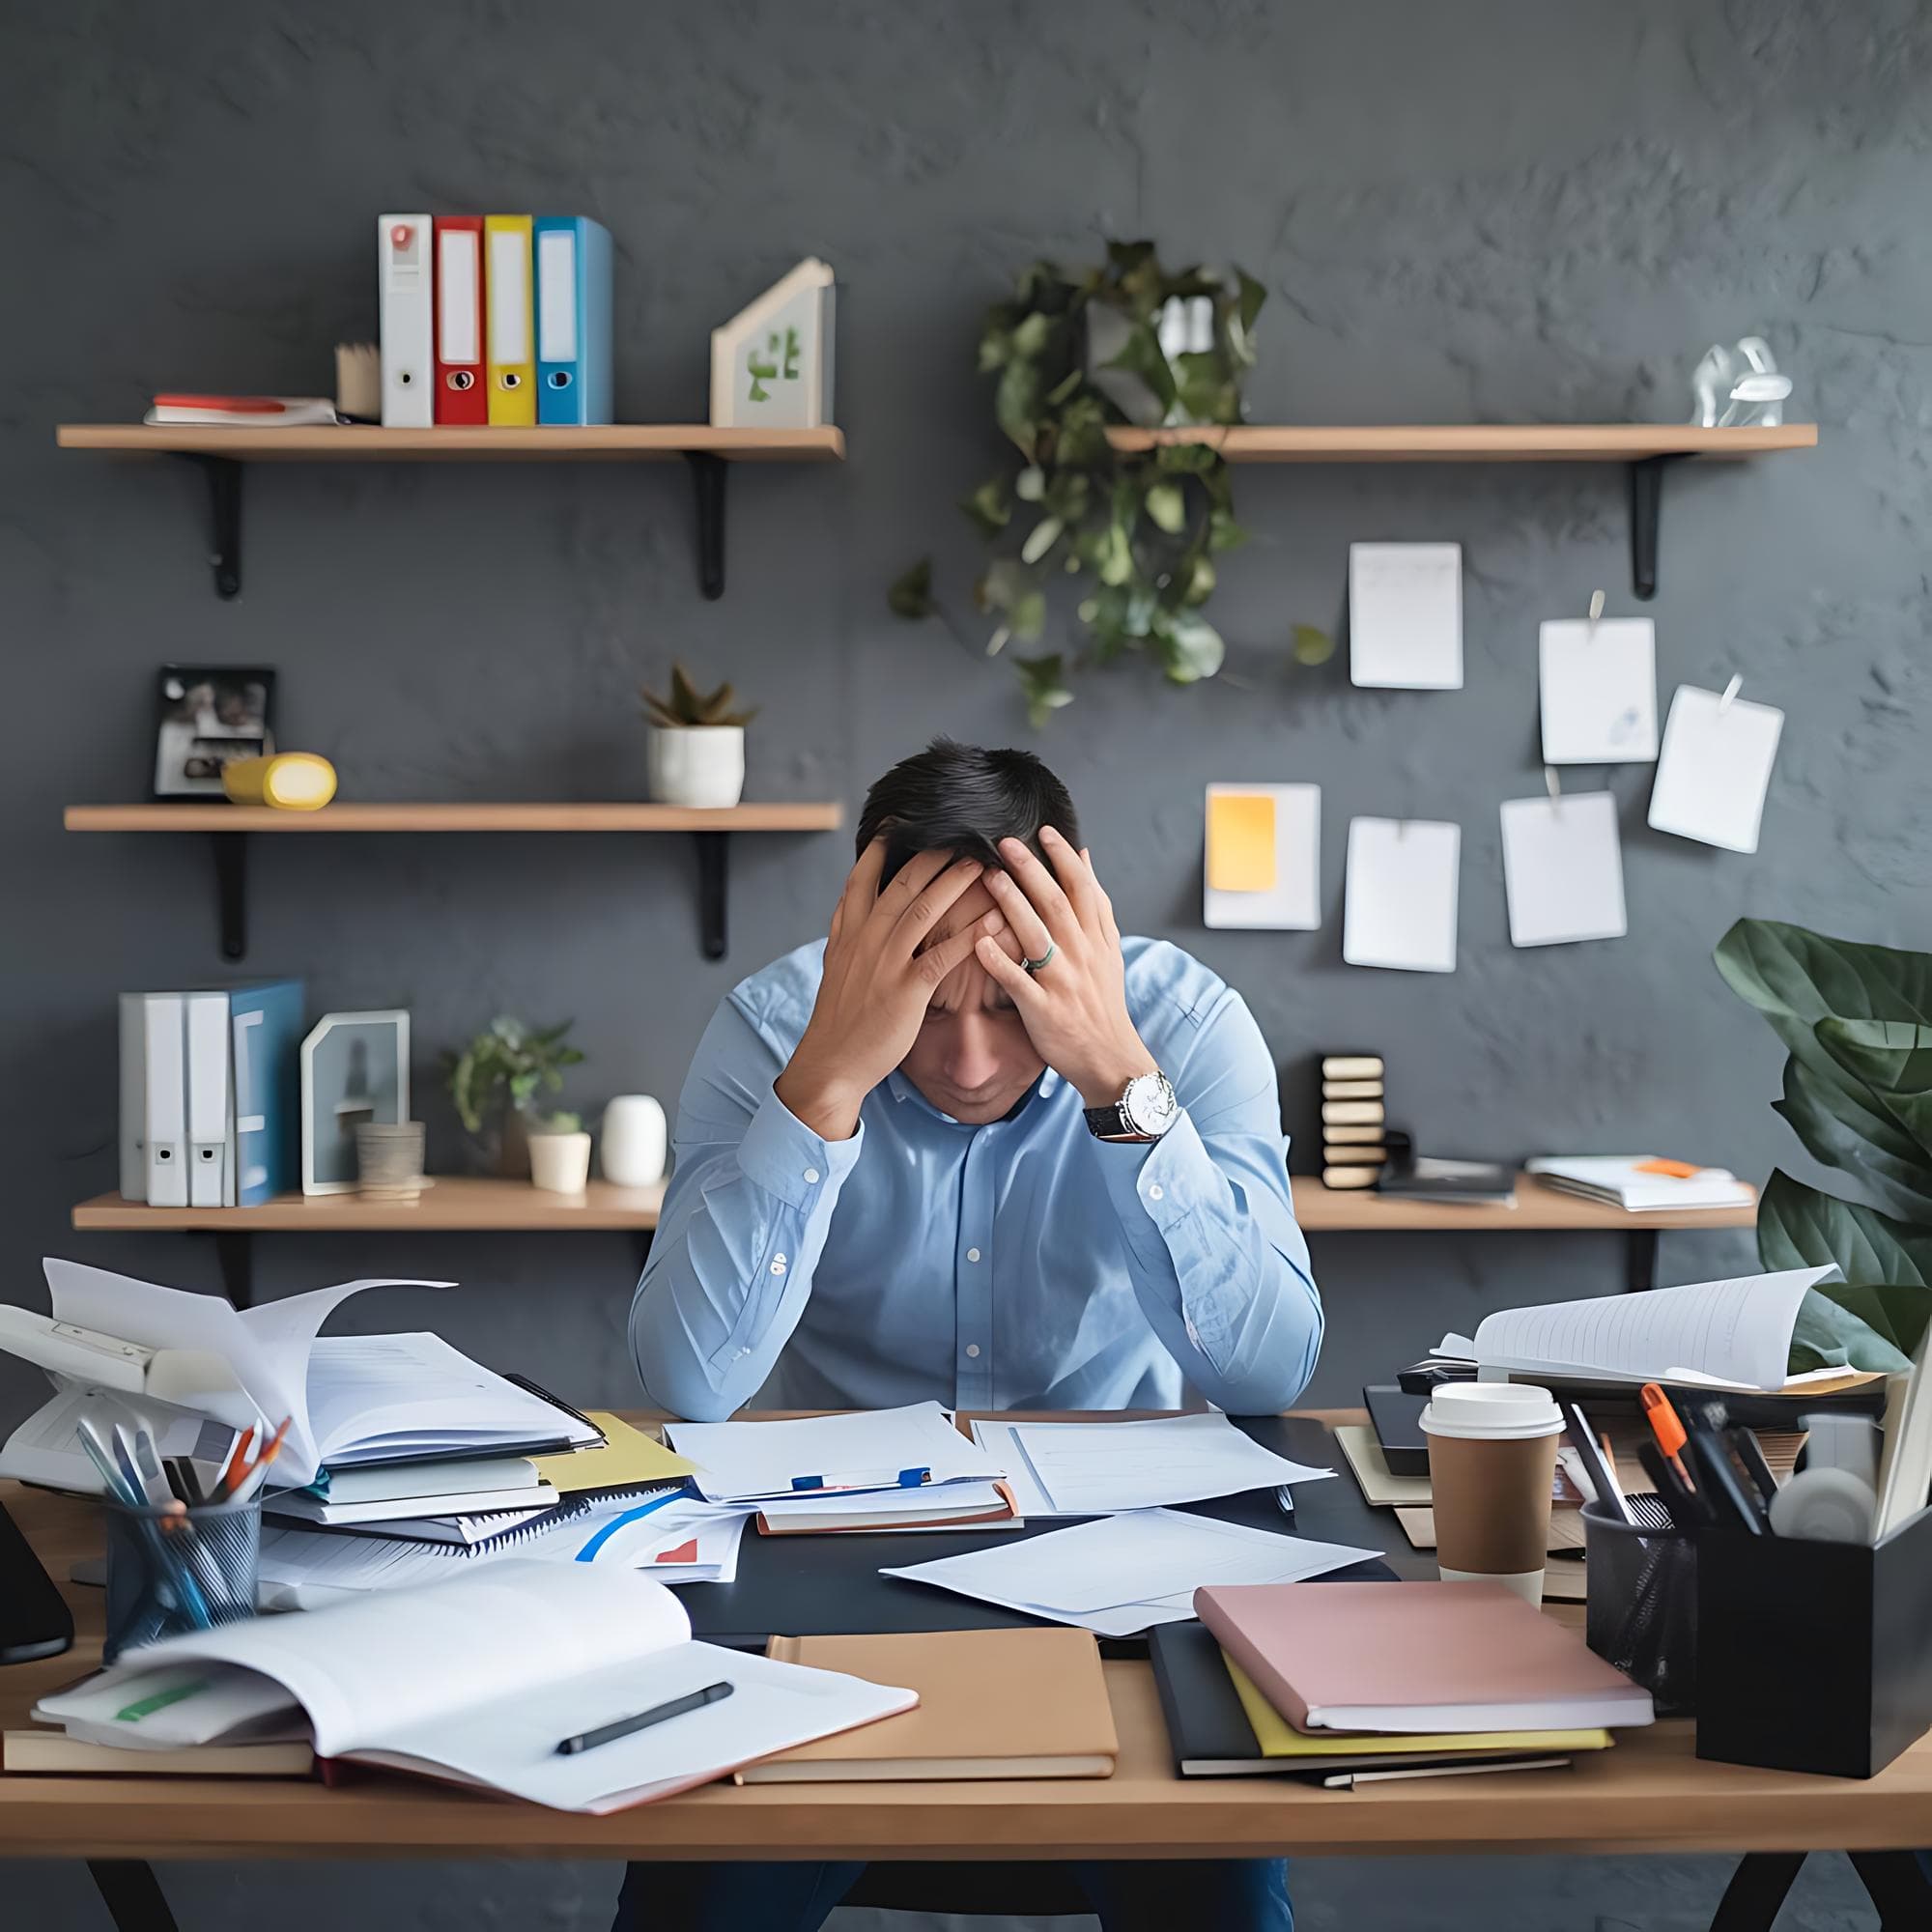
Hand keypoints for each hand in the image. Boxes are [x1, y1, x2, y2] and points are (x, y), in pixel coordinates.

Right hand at [777, 842, 1006, 1139]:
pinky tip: (994, 922)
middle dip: (932, 856)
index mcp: (849, 931)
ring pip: (923, 911)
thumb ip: (845, 928)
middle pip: (901, 885)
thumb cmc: (840, 1015)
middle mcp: (866, 940)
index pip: (863, 877)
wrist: (833, 1060)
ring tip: (983, 864)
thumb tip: (850, 899)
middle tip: (961, 833)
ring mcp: (886, 963)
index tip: (901, 822)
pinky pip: (943, 956)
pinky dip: (970, 936)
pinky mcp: (906, 991)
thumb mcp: (835, 963)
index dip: (883, 848)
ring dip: (955, 884)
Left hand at [974, 828, 1157, 1108]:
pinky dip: (1000, 961)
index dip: (1063, 858)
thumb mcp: (1109, 949)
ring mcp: (1062, 982)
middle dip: (1032, 870)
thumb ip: (1096, 904)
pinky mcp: (1043, 1010)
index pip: (1082, 888)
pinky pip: (1019, 982)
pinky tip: (979, 942)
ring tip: (989, 877)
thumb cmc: (1102, 1000)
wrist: (1109, 1056)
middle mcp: (1081, 955)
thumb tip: (1084, 858)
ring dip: (1012, 904)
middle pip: (1056, 903)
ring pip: (1036, 936)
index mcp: (1096, 939)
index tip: (1044, 831)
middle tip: (1005, 843)